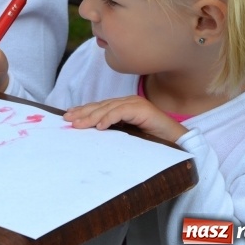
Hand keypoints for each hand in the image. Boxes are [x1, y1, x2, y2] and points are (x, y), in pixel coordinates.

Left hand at [63, 96, 187, 142]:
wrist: (177, 143)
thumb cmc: (153, 141)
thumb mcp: (128, 135)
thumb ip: (114, 131)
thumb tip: (93, 134)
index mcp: (123, 106)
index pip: (99, 107)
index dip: (84, 111)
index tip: (69, 116)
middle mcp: (127, 102)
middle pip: (100, 106)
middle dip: (82, 112)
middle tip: (67, 119)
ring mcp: (134, 104)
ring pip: (107, 108)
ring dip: (91, 117)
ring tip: (78, 124)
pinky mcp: (142, 109)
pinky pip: (121, 112)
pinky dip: (109, 119)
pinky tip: (99, 126)